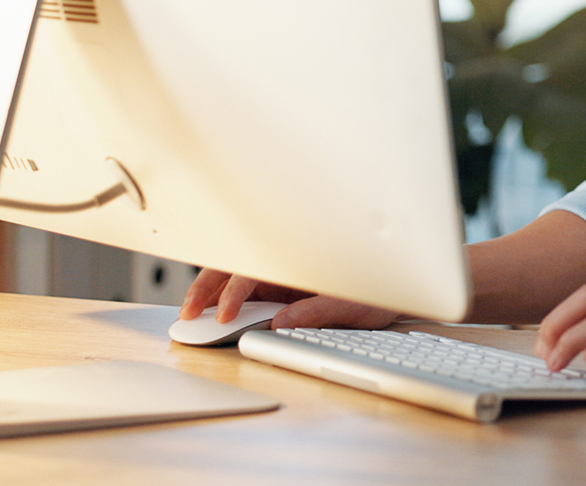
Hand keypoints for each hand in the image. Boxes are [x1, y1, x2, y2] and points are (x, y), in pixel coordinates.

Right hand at [179, 268, 400, 329]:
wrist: (398, 280)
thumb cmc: (378, 286)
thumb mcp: (351, 303)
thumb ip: (314, 312)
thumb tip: (281, 323)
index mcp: (297, 260)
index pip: (252, 272)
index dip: (233, 295)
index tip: (222, 317)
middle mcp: (285, 264)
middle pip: (234, 269)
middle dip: (205, 288)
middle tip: (187, 313)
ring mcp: (281, 275)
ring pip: (235, 276)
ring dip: (209, 291)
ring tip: (190, 313)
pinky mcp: (281, 288)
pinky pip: (247, 288)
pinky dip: (224, 298)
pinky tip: (211, 312)